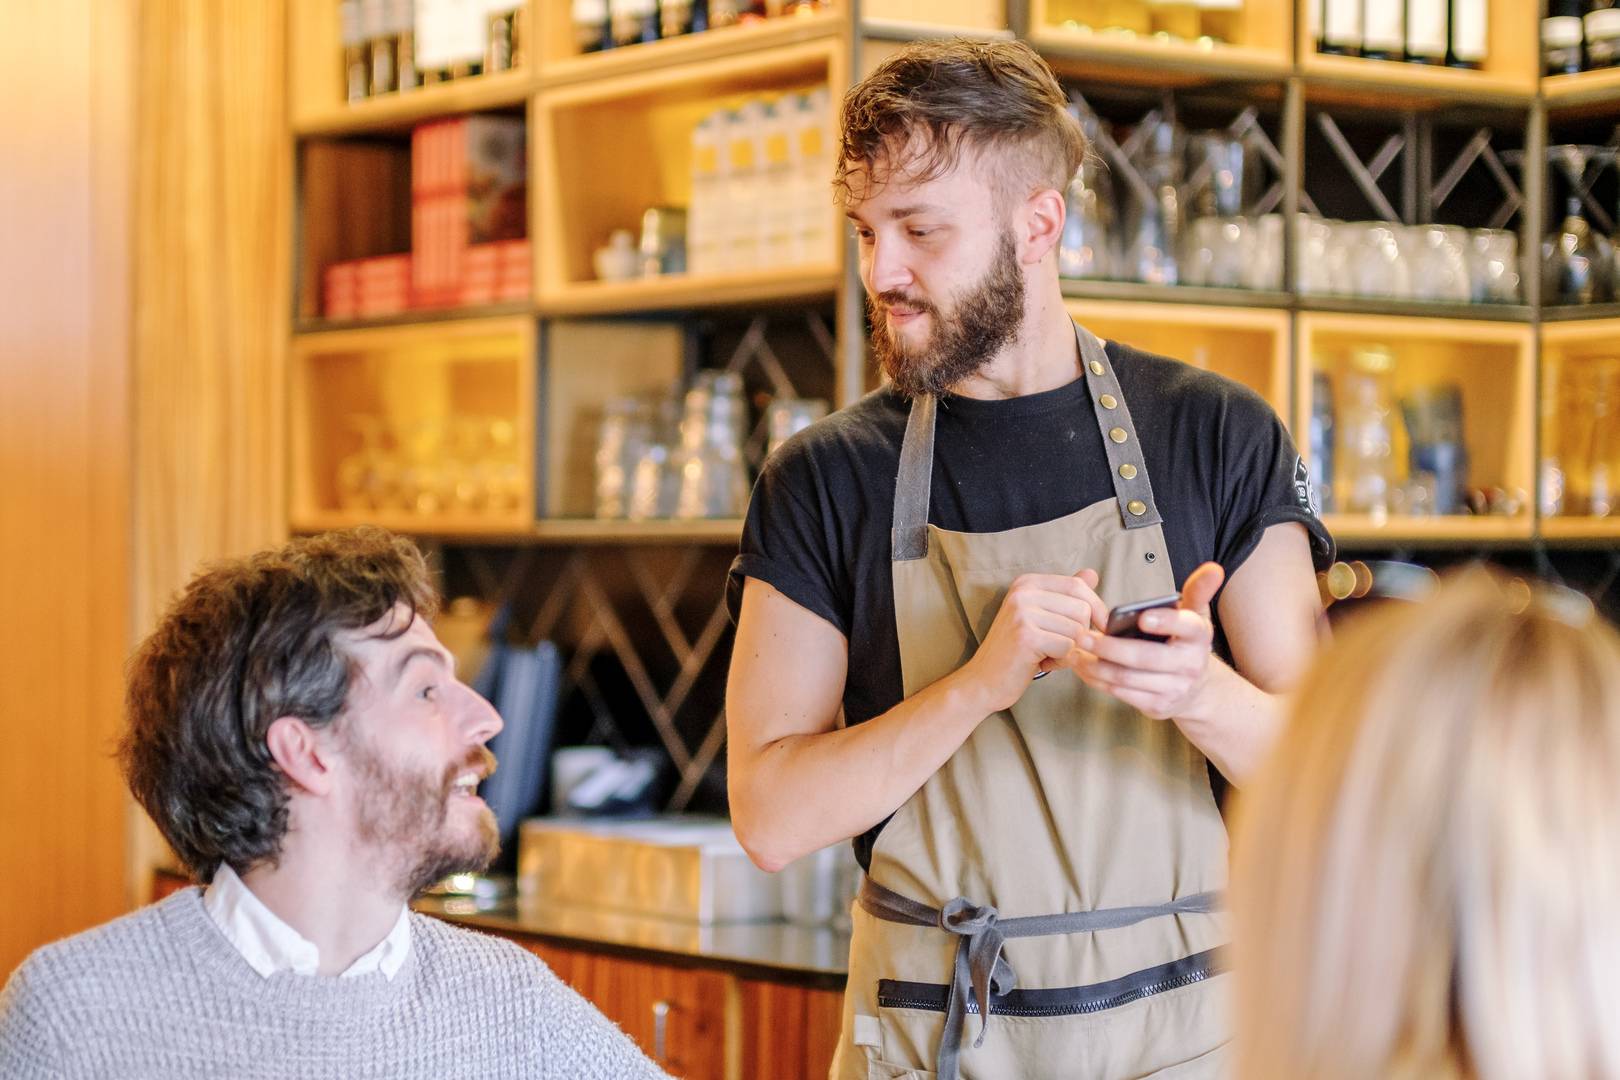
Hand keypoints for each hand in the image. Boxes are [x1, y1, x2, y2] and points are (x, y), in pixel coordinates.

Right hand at [957, 570, 1108, 714]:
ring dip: (1070, 650)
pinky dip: (1062, 661)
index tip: (1099, 627)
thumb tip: (1093, 574)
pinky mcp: (1026, 637)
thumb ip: (1066, 596)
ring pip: (1077, 630)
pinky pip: (1068, 648)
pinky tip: (1043, 664)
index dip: (1096, 608)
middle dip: (1082, 633)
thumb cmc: (1016, 651)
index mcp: (1027, 583)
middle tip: (1059, 646)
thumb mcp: (1041, 616)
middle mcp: (1023, 592)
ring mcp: (1022, 613)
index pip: (1077, 585)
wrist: (983, 680)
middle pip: (1081, 608)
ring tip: (1047, 655)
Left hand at [1070, 562, 1224, 719]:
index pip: (1187, 626)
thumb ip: (1197, 590)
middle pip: (1146, 656)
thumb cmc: (1185, 642)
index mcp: (1198, 635)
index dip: (1165, 622)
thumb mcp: (1195, 615)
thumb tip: (1212, 568)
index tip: (1143, 617)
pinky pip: (1122, 693)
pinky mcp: (1157, 706)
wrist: (1196, 688)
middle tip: (1083, 635)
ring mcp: (1174, 688)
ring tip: (1076, 651)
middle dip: (1111, 647)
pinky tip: (1084, 669)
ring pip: (1128, 678)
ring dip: (1097, 665)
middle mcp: (1190, 664)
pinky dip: (1099, 681)